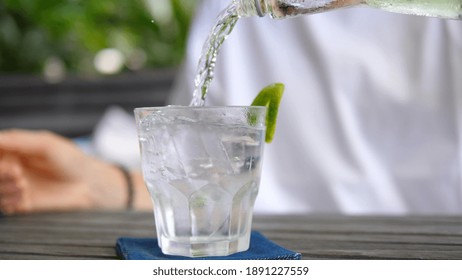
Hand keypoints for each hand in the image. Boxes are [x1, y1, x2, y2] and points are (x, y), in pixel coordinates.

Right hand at [0, 129, 129, 214]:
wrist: (90, 185)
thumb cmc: (73, 161)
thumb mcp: (47, 144)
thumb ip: (19, 140)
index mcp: (19, 149)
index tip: (11, 162)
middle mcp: (15, 167)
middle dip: (0, 172)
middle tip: (17, 173)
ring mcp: (18, 186)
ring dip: (4, 187)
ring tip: (23, 185)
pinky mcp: (23, 203)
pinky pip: (4, 205)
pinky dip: (9, 201)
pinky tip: (24, 197)